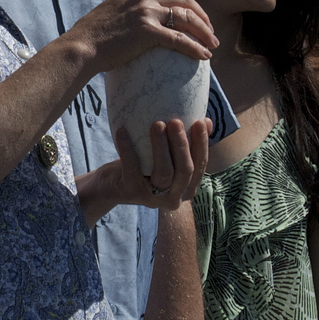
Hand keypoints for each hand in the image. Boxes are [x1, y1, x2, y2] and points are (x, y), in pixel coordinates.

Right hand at [65, 0, 216, 75]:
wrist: (81, 46)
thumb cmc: (91, 36)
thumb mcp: (112, 11)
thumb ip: (129, 9)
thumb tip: (141, 22)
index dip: (187, 2)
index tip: (195, 15)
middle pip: (184, 0)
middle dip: (201, 15)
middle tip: (209, 30)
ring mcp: (146, 11)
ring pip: (187, 17)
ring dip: (204, 31)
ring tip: (212, 44)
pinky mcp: (147, 30)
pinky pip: (180, 39)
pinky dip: (195, 47)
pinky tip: (204, 56)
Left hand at [81, 118, 209, 216]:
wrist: (112, 186)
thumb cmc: (145, 165)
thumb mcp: (167, 156)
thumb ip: (186, 143)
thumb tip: (206, 122)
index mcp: (186, 188)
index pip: (200, 165)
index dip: (202, 144)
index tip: (200, 122)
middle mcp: (174, 197)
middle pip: (184, 170)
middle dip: (182, 144)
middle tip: (176, 121)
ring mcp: (153, 198)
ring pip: (163, 172)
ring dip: (161, 147)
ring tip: (157, 124)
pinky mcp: (132, 192)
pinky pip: (132, 168)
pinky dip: (127, 149)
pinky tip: (122, 131)